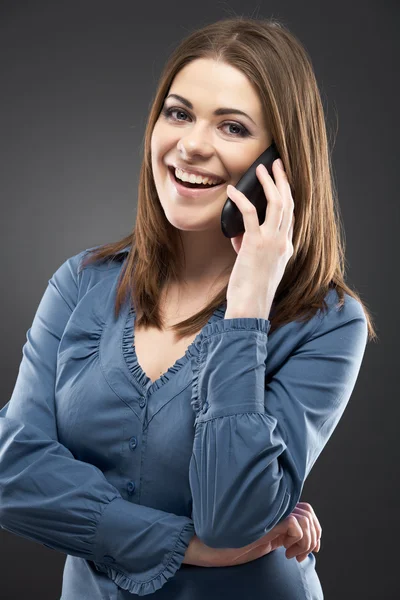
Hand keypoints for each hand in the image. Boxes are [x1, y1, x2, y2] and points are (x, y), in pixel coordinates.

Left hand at [225, 158, 294, 319]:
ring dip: (269, 183)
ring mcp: (272, 242)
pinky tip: (232, 190)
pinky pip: (250, 214)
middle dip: (283, 181)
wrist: (250, 307)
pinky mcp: (255, 244)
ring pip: (277, 204)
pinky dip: (241, 199)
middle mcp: (283, 242)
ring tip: (261, 169)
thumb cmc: (250, 291)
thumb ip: (247, 246)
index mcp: (286, 248)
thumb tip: (237, 233)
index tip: (280, 181)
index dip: (286, 196)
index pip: (290, 216)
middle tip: (277, 165)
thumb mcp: (253, 265)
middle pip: (289, 204)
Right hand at [237, 502, 321, 563]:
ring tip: (290, 553)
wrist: (228, 547)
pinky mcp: (272, 519)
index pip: (307, 510)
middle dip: (313, 537)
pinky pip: (297, 527)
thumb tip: (316, 544)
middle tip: (300, 555)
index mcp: (279, 508)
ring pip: (306, 521)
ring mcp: (274, 511)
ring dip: (305, 543)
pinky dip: (297, 542)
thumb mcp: (275, 538)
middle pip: (309, 513)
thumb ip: (292, 535)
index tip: (314, 549)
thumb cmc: (249, 543)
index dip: (316, 529)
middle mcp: (278, 506)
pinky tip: (284, 550)